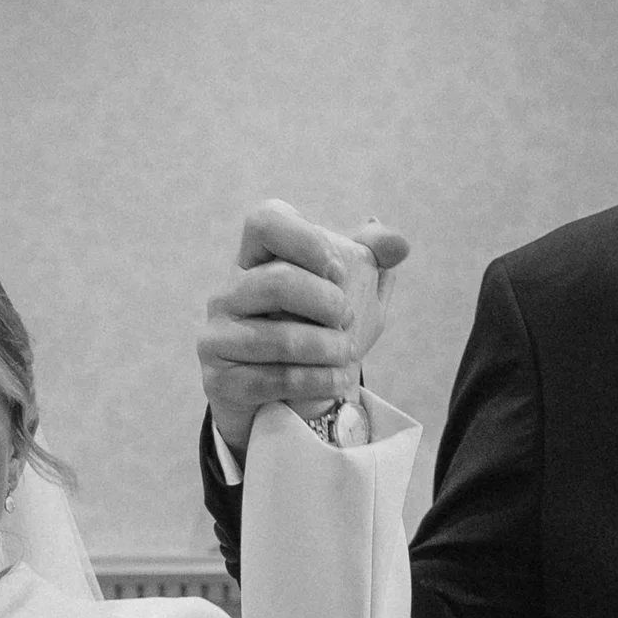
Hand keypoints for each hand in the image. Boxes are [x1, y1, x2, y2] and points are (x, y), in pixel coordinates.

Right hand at [199, 199, 409, 458]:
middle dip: (327, 302)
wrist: (280, 397)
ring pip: (279, 337)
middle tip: (348, 319)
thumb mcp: (347, 295)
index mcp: (255, 259)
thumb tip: (398, 243)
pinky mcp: (222, 380)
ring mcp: (219, 336)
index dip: (307, 240)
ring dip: (327, 348)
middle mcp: (229, 292)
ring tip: (348, 355)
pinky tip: (338, 381)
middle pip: (278, 281)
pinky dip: (318, 381)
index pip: (265, 220)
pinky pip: (276, 379)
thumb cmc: (315, 333)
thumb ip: (370, 262)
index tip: (337, 270)